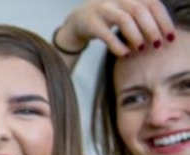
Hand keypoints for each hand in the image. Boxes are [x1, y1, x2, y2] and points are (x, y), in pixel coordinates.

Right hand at [56, 0, 174, 56]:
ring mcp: (103, 8)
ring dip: (135, 35)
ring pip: (124, 19)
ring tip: (140, 49)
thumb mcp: (129, 12)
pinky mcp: (91, 22)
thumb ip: (145, 17)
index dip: (163, 20)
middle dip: (151, 29)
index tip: (169, 37)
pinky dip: (117, 45)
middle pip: (139, 10)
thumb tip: (164, 35)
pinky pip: (106, 34)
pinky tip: (124, 54)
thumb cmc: (111, 17)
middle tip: (157, 45)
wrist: (79, 20)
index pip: (152, 3)